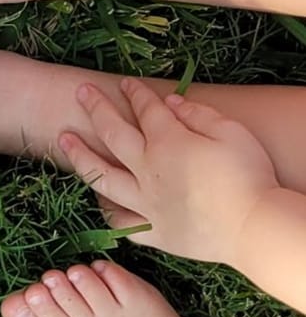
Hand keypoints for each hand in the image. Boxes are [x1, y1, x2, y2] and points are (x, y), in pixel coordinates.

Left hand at [60, 79, 278, 264]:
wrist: (254, 229)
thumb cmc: (248, 175)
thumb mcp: (230, 131)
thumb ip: (198, 114)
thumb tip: (170, 102)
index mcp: (168, 141)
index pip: (145, 109)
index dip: (136, 93)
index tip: (127, 83)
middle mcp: (148, 170)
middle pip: (113, 133)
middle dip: (96, 108)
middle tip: (80, 93)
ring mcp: (147, 204)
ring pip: (102, 177)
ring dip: (80, 156)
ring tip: (63, 140)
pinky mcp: (155, 233)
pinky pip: (122, 222)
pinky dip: (108, 211)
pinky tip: (101, 201)